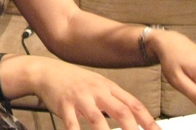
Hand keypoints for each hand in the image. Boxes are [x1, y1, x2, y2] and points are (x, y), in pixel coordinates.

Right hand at [27, 57, 160, 129]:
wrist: (46, 71)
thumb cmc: (74, 81)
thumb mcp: (97, 85)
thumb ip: (114, 99)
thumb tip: (135, 117)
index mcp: (108, 86)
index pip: (134, 104)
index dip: (149, 122)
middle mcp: (97, 91)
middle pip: (122, 112)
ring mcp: (80, 97)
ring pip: (98, 119)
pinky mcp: (64, 104)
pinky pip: (72, 123)